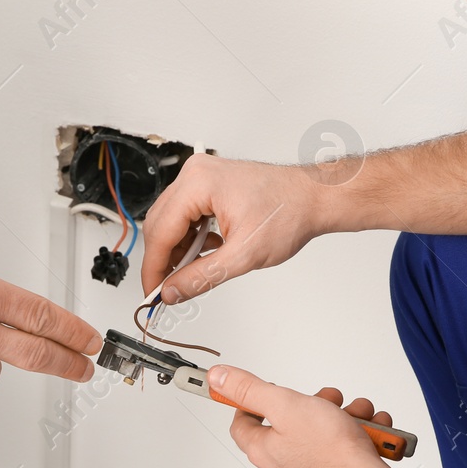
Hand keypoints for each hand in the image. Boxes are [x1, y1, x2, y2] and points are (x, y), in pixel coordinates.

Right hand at [140, 154, 340, 303]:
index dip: (153, 268)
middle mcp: (195, 174)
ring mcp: (202, 177)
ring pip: (172, 221)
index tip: (152, 293)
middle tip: (169, 289)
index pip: (160, 232)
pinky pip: (187, 215)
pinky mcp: (210, 184)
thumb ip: (202, 277)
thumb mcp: (244, 255)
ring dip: (180, 250)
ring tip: (196, 270)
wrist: (314, 197)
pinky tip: (208, 252)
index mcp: (198, 183)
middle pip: (160, 225)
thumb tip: (172, 292)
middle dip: (165, 260)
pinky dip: (192, 238)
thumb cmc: (289, 212)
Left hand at [210, 365, 439, 467]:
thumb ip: (250, 389)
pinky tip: (372, 434)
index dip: (250, 401)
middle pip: (290, 426)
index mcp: (263, 451)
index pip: (242, 424)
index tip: (262, 389)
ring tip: (359, 417)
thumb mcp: (286, 405)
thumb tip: (219, 378)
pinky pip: (340, 456)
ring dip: (343, 419)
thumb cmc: (332, 454)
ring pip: (320, 438)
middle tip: (330, 401)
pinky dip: (357, 440)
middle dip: (315, 406)